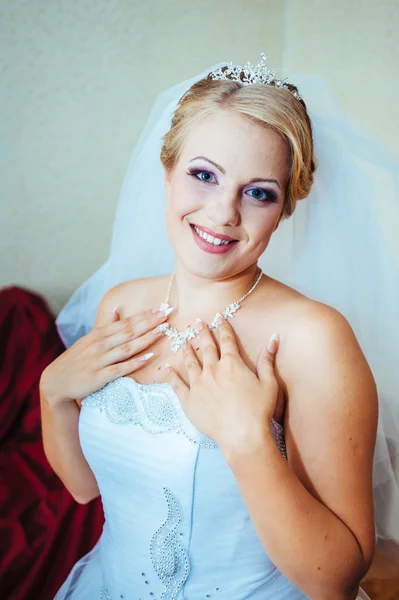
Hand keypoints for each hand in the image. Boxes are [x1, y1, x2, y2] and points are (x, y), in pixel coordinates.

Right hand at [40, 306, 169, 404]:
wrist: (55, 383)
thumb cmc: (75, 361)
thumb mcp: (88, 341)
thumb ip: (105, 328)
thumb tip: (117, 312)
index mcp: (99, 334)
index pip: (126, 322)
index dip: (144, 315)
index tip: (161, 307)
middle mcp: (100, 345)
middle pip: (129, 331)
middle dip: (149, 321)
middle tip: (167, 313)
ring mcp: (100, 360)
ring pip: (127, 347)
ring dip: (146, 338)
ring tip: (162, 331)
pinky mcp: (99, 376)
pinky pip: (121, 368)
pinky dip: (135, 362)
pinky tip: (149, 357)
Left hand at [165, 315, 279, 455]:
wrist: (242, 436)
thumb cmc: (259, 411)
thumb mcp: (269, 383)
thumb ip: (267, 359)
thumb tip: (273, 338)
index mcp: (231, 364)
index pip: (226, 340)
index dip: (223, 327)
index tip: (218, 317)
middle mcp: (212, 370)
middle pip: (206, 347)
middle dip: (202, 333)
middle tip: (197, 323)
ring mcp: (198, 385)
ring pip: (190, 362)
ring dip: (186, 350)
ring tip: (183, 342)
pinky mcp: (188, 400)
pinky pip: (177, 384)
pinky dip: (171, 375)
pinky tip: (168, 368)